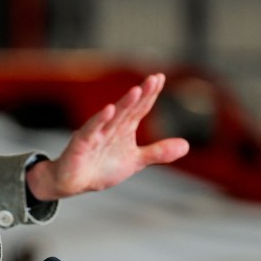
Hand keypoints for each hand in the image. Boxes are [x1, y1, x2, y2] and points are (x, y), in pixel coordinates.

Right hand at [26, 73, 189, 200]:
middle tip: (153, 78)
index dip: (150, 95)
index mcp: (124, 129)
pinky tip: (108, 110)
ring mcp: (96, 134)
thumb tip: (186, 145)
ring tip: (136, 91)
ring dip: (124, 104)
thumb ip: (158, 152)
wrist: (73, 182)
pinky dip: (99, 120)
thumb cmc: (101, 167)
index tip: (160, 78)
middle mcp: (111, 127)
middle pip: (128, 108)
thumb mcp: (135, 161)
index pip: (140, 108)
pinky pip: (91, 130)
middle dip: (141, 94)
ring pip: (112, 117)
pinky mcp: (82, 143)